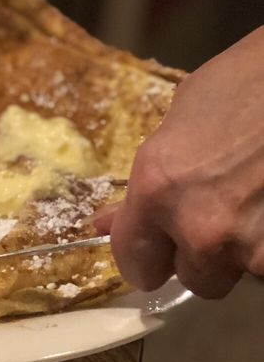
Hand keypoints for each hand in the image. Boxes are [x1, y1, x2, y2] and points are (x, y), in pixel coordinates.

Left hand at [95, 26, 263, 298]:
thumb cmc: (242, 82)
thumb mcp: (176, 123)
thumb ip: (145, 183)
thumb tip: (111, 221)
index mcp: (157, 189)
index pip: (135, 263)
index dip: (144, 257)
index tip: (153, 251)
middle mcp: (199, 226)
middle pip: (193, 279)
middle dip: (200, 254)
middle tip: (214, 215)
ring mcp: (252, 245)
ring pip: (239, 275)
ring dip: (241, 251)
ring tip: (251, 201)